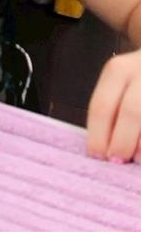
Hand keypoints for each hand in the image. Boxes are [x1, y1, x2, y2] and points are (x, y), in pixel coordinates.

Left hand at [87, 48, 140, 162]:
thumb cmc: (135, 79)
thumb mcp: (119, 83)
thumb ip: (111, 108)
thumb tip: (103, 145)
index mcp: (118, 71)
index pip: (102, 106)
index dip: (98, 134)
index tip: (96, 155)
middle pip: (132, 112)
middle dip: (122, 142)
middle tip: (117, 161)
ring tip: (137, 160)